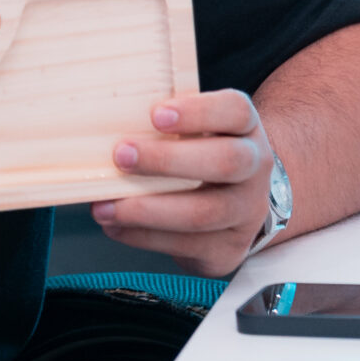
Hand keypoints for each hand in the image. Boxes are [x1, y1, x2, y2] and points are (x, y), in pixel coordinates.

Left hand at [92, 90, 278, 277]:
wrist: (236, 202)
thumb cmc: (198, 153)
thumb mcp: (194, 128)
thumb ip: (163, 120)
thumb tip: (105, 119)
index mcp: (245, 127)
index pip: (235, 111)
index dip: (198, 112)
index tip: (156, 114)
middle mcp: (255, 168)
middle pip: (226, 162)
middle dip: (168, 161)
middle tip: (121, 155)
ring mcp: (246, 212)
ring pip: (203, 213)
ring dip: (147, 210)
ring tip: (104, 206)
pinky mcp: (228, 249)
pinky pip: (186, 246)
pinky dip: (143, 237)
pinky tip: (115, 226)